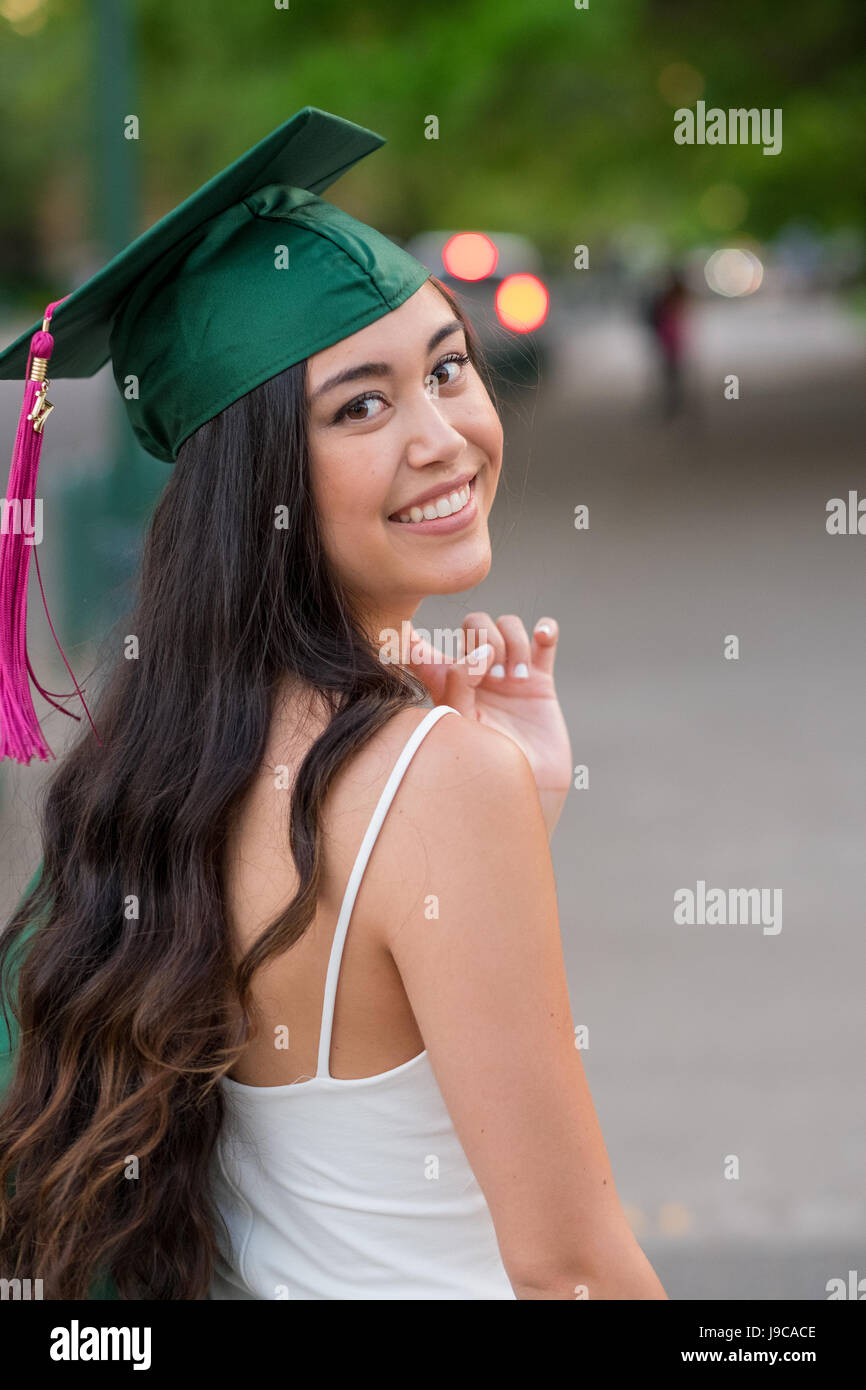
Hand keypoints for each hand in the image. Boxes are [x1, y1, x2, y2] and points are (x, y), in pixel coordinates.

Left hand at [405, 613, 571, 836]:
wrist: (528, 790)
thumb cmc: (484, 768)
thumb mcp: (460, 726)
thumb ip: (458, 684)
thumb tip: (480, 653)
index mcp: (449, 685)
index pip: (425, 653)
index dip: (412, 637)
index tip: (402, 631)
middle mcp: (478, 675)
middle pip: (475, 625)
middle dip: (485, 636)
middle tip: (494, 670)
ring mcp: (510, 674)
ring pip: (508, 625)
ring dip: (514, 641)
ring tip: (517, 676)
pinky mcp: (539, 679)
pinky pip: (544, 639)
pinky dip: (544, 629)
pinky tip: (541, 638)